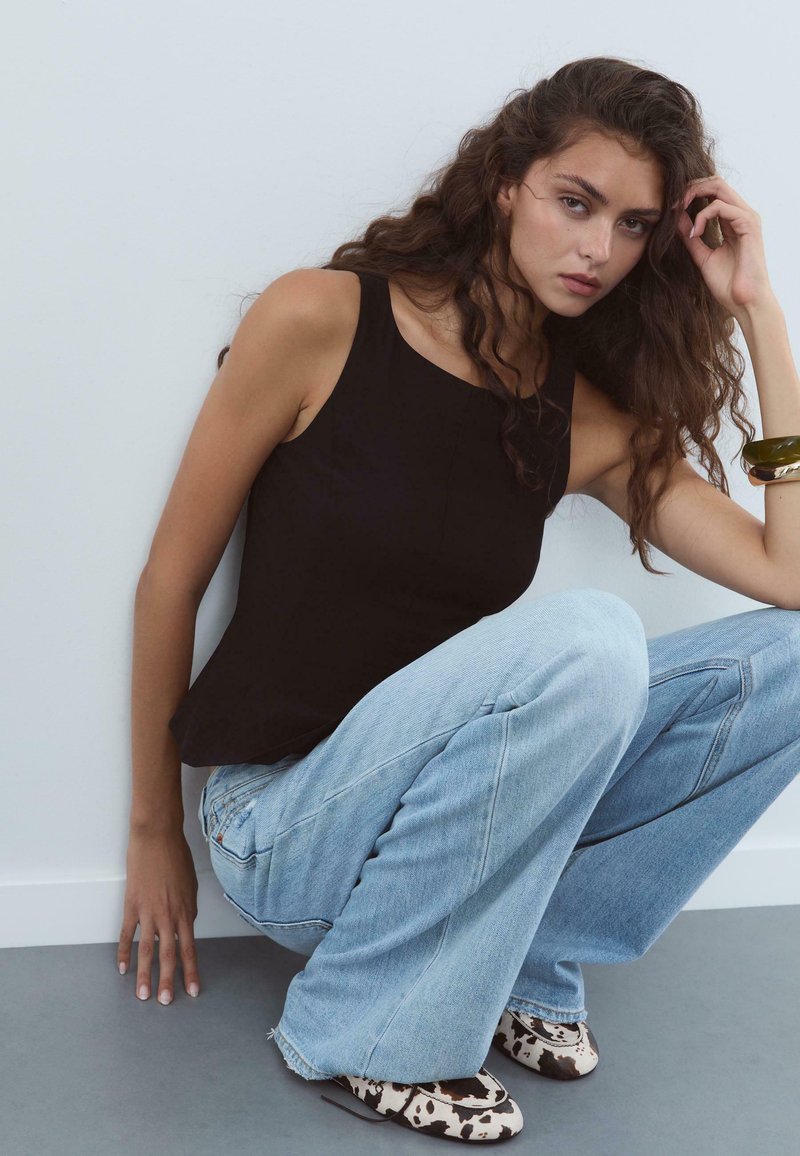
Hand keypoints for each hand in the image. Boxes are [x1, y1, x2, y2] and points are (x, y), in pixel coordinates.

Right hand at [118, 828, 200, 1003]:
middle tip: (165, 1002)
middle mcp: (168, 916)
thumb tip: (186, 926)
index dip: (191, 972)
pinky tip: (122, 968)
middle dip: (168, 981)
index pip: (189, 949)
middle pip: (168, 955)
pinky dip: (123, 952)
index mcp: (185, 911)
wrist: (156, 838)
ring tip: (143, 995)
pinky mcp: (131, 906)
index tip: (192, 991)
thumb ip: (188, 908)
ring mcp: (148, 912)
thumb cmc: (177, 856)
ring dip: (145, 975)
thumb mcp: (191, 884)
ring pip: (147, 950)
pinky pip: (126, 934)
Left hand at [677, 174, 775, 319]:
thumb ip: (691, 238)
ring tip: (678, 213)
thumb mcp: (702, 256)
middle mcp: (742, 214)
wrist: (745, 303)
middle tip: (671, 204)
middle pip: (715, 182)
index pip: (712, 192)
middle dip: (689, 188)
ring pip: (718, 187)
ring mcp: (747, 218)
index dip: (689, 193)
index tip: (670, 208)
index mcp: (733, 221)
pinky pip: (721, 207)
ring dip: (693, 196)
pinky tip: (695, 233)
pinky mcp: (749, 225)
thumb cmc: (728, 284)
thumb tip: (675, 219)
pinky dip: (702, 216)